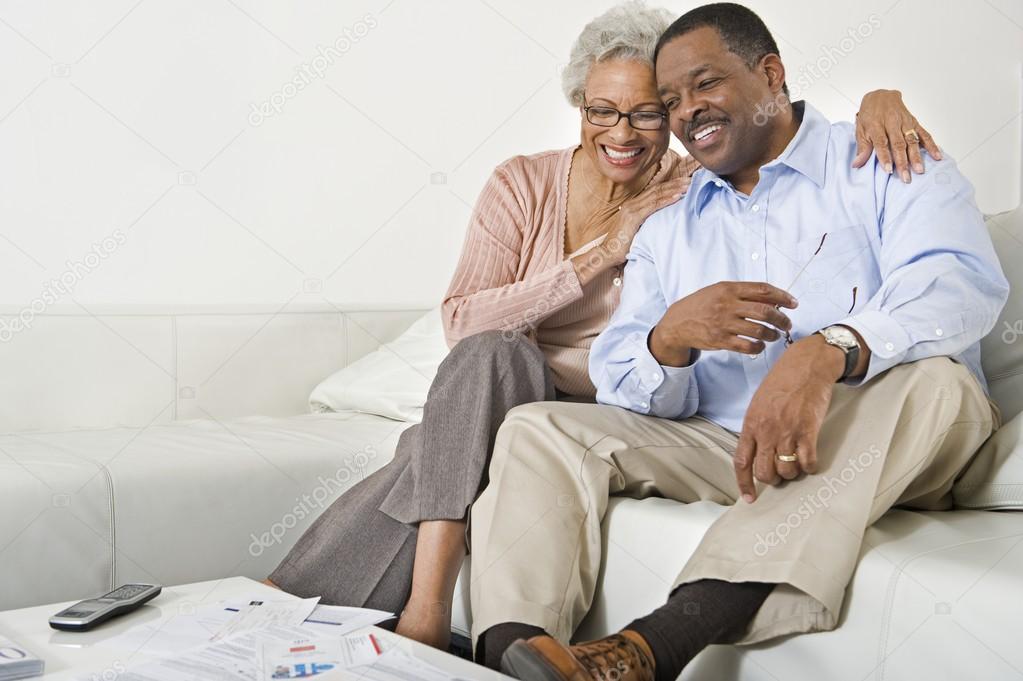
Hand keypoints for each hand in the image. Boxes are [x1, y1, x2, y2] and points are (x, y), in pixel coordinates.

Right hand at [597, 175, 690, 264]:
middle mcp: (632, 203)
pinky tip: (678, 196)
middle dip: (675, 184)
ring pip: (656, 195)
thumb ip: (646, 222)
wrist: (607, 253)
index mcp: (633, 205)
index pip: (654, 191)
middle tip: (691, 180)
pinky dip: (666, 200)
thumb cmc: (623, 245)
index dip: (670, 185)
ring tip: (688, 186)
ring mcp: (632, 209)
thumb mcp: (636, 230)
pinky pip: (653, 206)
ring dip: (674, 189)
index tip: (685, 182)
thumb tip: (661, 221)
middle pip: (657, 189)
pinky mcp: (633, 217)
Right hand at [650, 282, 797, 366]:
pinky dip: (759, 347)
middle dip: (782, 319)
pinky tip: (760, 345)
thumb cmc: (702, 305)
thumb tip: (773, 300)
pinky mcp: (720, 340)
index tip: (793, 302)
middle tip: (787, 324)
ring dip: (772, 334)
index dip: (782, 296)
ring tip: (775, 335)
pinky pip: (747, 346)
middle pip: (765, 311)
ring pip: (759, 330)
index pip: (762, 290)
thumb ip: (743, 293)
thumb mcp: (719, 291)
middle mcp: (727, 305)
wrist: (678, 322)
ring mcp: (724, 323)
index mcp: (729, 289)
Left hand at [733, 335, 845, 502]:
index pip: (741, 462)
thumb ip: (755, 428)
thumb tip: (755, 450)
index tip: (749, 498)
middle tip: (781, 473)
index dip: (744, 484)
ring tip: (797, 464)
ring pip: (786, 471)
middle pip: (764, 472)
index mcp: (751, 425)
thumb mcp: (758, 404)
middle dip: (773, 479)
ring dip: (792, 474)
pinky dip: (809, 467)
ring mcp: (787, 431)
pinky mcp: (808, 430)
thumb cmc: (782, 382)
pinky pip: (807, 461)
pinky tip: (811, 461)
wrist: (806, 365)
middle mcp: (766, 431)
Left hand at [852, 89, 941, 182]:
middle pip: (898, 144)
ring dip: (916, 156)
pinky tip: (937, 156)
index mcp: (876, 125)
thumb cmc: (869, 115)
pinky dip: (931, 145)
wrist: (880, 95)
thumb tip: (857, 164)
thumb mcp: (860, 129)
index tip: (889, 170)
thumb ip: (862, 147)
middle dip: (903, 162)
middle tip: (906, 177)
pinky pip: (924, 134)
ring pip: (912, 140)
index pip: (881, 143)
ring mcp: (905, 122)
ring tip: (920, 170)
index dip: (885, 157)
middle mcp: (892, 123)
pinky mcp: (914, 122)